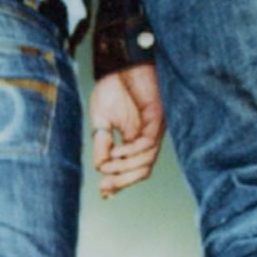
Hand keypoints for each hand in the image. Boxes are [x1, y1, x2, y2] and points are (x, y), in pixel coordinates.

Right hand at [89, 63, 164, 196]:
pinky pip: (147, 144)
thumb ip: (102, 145)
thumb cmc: (112, 88)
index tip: (103, 192)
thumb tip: (100, 168)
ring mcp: (153, 130)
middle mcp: (146, 139)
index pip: (131, 169)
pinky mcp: (157, 119)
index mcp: (133, 140)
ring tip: (106, 167)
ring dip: (124, 169)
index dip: (119, 183)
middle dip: (123, 182)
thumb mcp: (101, 122)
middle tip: (105, 187)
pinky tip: (116, 152)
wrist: (120, 64)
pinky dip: (130, 153)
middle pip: (142, 171)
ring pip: (146, 162)